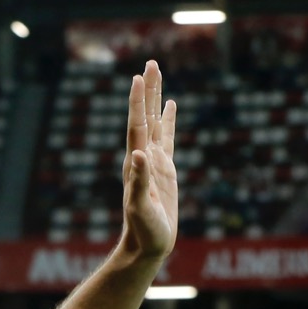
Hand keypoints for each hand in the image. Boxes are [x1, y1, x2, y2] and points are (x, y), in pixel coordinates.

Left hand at [118, 60, 177, 261]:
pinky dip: (169, 120)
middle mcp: (142, 157)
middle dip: (147, 90)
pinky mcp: (165, 169)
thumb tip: (138, 155)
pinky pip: (168, 137)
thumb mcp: (141, 208)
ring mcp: (154, 161)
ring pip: (156, 122)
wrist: (147, 246)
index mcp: (136, 163)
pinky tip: (171, 105)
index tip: (138, 77)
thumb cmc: (144, 231)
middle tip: (150, 63)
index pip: (136, 126)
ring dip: (155, 98)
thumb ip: (140, 181)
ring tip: (157, 73)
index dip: (137, 103)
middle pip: (145, 116)